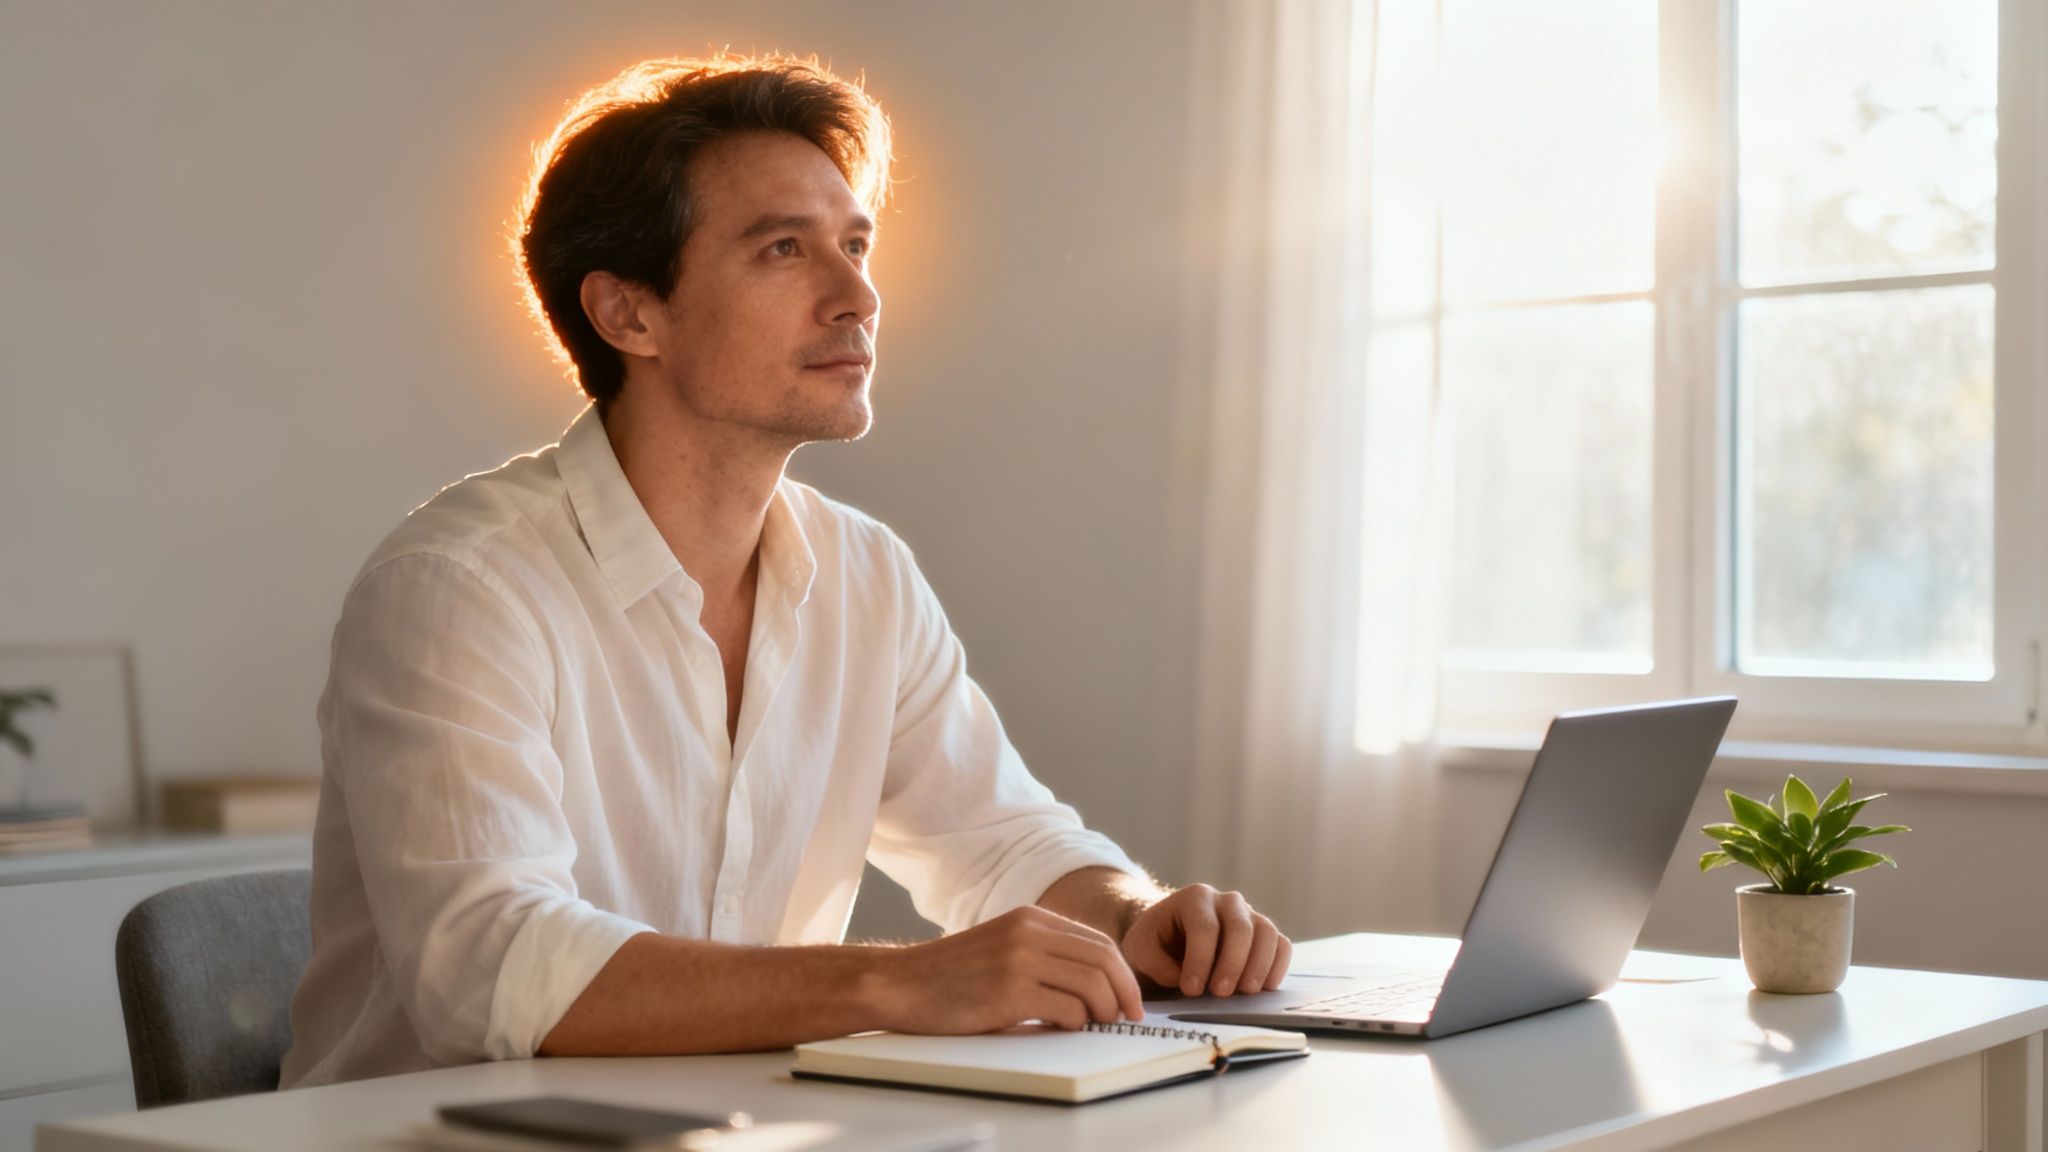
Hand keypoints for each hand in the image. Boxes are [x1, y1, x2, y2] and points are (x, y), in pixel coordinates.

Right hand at [871, 906, 1144, 1032]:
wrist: (901, 983)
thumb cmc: (950, 975)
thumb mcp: (1002, 945)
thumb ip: (1043, 953)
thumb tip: (1097, 985)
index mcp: (1031, 918)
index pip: (1099, 943)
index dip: (1124, 974)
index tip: (1130, 1000)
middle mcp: (1030, 932)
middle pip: (1104, 961)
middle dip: (1124, 994)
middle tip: (1126, 1018)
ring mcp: (1020, 960)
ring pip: (1092, 986)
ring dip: (1102, 1012)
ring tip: (1090, 1026)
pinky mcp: (1010, 992)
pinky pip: (1067, 1011)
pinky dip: (1074, 1025)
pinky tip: (1060, 1029)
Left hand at [1120, 884, 1290, 996]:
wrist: (1169, 937)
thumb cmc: (1154, 943)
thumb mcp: (1140, 949)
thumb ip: (1156, 962)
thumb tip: (1184, 980)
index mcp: (1194, 898)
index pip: (1204, 926)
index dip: (1200, 960)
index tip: (1191, 990)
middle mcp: (1226, 901)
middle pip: (1240, 927)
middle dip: (1232, 963)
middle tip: (1220, 994)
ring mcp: (1249, 915)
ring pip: (1266, 933)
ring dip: (1258, 965)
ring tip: (1244, 993)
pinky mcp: (1264, 934)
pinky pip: (1281, 944)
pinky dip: (1277, 965)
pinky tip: (1263, 988)